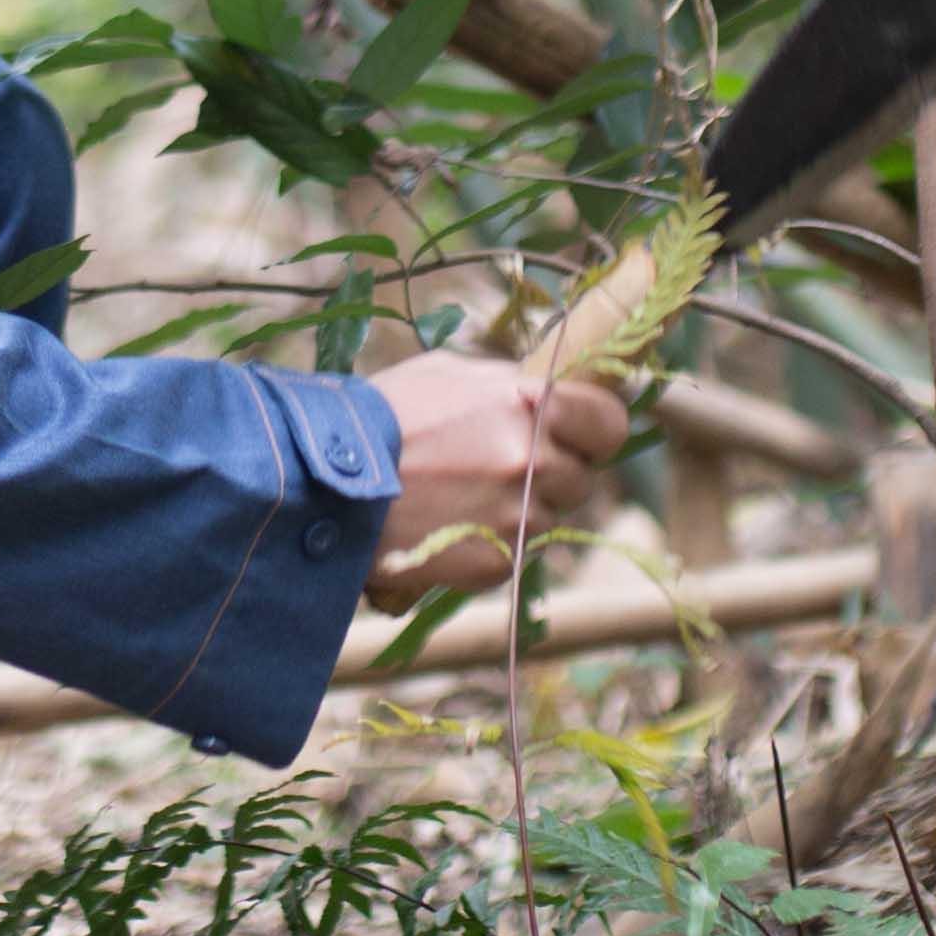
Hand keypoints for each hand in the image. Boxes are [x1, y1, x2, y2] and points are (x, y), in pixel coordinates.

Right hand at [359, 350, 630, 609]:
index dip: (597, 430)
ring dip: (516, 510)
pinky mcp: (493, 561)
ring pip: (545, 518)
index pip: (609, 422)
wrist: (326, 479)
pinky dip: (486, 544)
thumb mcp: (450, 374)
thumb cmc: (384, 414)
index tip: (581, 434)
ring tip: (458, 496)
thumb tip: (547, 395)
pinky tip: (445, 525)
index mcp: (529, 403)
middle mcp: (531, 460)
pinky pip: (511, 554)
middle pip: (579, 478)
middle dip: (550, 474)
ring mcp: (514, 515)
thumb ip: (509, 386)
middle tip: (497, 468)